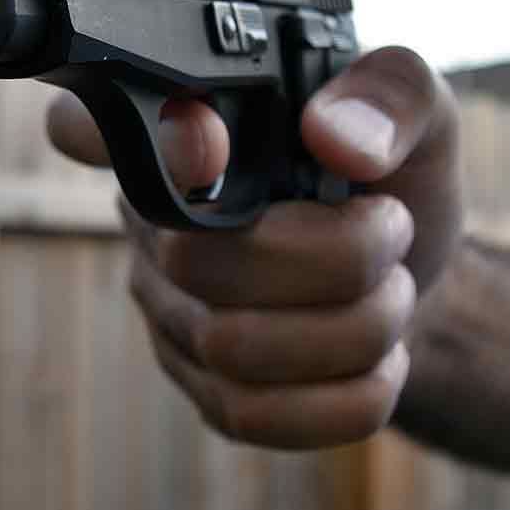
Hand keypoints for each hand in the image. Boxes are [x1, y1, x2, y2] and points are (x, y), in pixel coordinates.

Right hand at [46, 47, 463, 448]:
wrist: (417, 275)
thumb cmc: (395, 177)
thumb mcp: (421, 112)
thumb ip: (392, 93)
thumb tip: (335, 138)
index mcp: (181, 125)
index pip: (87, 127)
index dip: (139, 145)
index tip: (212, 148)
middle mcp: (149, 218)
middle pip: (193, 261)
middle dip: (334, 258)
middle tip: (392, 228)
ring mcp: (167, 311)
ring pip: (230, 350)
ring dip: (353, 329)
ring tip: (392, 294)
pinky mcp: (203, 388)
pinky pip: (251, 416)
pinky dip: (344, 399)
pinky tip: (380, 364)